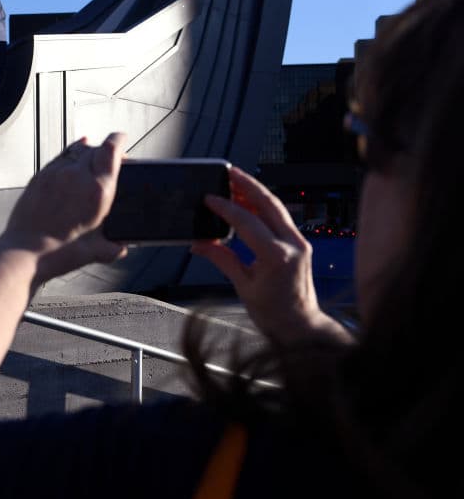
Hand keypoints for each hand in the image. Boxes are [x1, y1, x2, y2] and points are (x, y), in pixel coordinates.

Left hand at [3, 133, 128, 281]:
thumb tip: (120, 248)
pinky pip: (59, 158)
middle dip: (105, 150)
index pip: (111, 150)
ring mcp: (56, 174)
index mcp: (98, 191)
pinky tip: (72, 161)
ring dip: (87, 151)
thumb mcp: (94, 252)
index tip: (122, 138)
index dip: (119, 140)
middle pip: (95, 148)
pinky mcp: (40, 177)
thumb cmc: (58, 253)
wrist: (24, 251)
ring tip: (92, 158)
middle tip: (110, 158)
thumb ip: (112, 248)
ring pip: (76, 150)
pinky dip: (69, 156)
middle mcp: (78, 176)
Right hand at [190, 166, 349, 345]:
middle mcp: (293, 245)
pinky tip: (249, 203)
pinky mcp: (299, 244)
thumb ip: (221, 258)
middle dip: (247, 185)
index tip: (209, 198)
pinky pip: (280, 218)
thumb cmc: (274, 313)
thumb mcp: (242, 285)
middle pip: (268, 203)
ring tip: (236, 182)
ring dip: (256, 192)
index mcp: (277, 256)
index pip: (247, 221)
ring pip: (276, 207)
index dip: (225, 207)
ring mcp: (299, 243)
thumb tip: (199, 244)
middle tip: (228, 171)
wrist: (299, 326)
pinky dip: (263, 207)